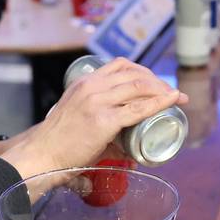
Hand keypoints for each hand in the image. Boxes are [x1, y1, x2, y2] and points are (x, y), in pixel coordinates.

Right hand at [0, 58, 186, 179]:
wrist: (42, 155)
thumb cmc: (59, 143)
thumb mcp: (79, 119)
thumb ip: (101, 126)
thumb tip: (126, 151)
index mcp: (85, 81)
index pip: (121, 65)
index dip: (144, 70)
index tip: (158, 82)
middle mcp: (92, 86)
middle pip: (134, 73)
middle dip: (158, 81)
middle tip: (173, 93)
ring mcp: (97, 101)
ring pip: (139, 86)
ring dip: (162, 90)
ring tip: (177, 98)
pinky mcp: (103, 120)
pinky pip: (138, 108)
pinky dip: (160, 103)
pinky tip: (172, 101)